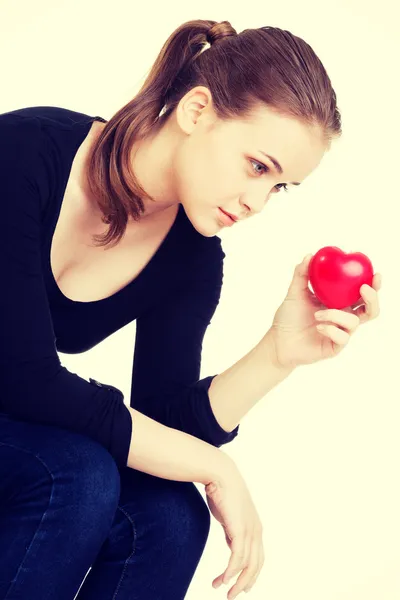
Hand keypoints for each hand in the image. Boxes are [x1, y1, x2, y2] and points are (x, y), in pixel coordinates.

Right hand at [205, 465, 263, 598]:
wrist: (220, 473)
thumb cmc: (222, 490)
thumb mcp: (229, 514)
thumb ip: (232, 529)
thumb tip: (231, 542)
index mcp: (255, 527)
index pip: (258, 557)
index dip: (251, 574)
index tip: (242, 586)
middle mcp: (256, 530)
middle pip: (255, 565)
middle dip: (244, 583)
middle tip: (232, 595)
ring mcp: (250, 530)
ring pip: (247, 565)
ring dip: (234, 581)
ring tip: (222, 590)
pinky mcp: (239, 530)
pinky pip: (237, 558)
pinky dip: (230, 572)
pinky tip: (222, 579)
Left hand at [268, 253, 381, 369]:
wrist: (277, 341)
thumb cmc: (288, 318)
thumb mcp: (294, 293)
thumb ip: (301, 274)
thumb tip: (310, 255)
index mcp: (338, 304)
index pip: (361, 294)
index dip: (373, 285)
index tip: (375, 274)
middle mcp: (342, 318)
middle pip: (370, 310)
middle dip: (372, 299)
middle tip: (363, 288)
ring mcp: (340, 333)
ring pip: (353, 322)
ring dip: (336, 315)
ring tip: (316, 314)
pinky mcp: (335, 347)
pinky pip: (343, 337)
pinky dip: (331, 329)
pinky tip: (317, 327)